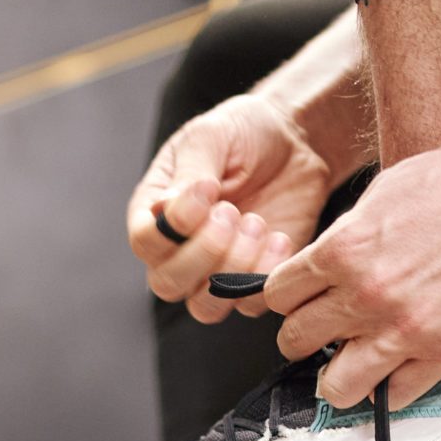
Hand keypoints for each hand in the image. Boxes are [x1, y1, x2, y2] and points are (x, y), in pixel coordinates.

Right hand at [126, 93, 338, 323]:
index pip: (145, 242)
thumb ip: (188, 173)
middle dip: (204, 253)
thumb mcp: (211, 137)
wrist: (295, 141)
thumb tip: (163, 210)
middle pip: (168, 284)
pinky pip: (249, 305)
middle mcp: (178, 250)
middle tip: (233, 212)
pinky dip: (265, 277)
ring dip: (234, 270)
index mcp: (156, 213)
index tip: (209, 192)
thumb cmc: (243, 133)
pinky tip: (280, 238)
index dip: (173, 228)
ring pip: (205, 307)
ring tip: (257, 223)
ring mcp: (214, 271)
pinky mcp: (253, 281)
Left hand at [264, 115, 440, 409]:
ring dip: (336, 375)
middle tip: (323, 330)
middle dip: (305, 336)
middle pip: (296, 341)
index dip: (287, 298)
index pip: (278, 295)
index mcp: (343, 250)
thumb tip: (325, 265)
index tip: (300, 300)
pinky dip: (386, 389)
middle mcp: (366, 295)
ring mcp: (403, 330)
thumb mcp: (383, 193)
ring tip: (350, 361)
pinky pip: (391, 398)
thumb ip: (347, 237)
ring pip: (334, 386)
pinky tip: (393, 370)